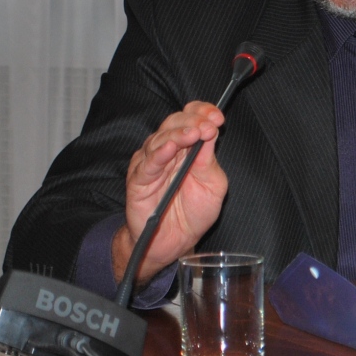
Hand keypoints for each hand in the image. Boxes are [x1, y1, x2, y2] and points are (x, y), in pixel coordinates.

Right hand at [113, 101, 227, 283]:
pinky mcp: (138, 179)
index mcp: (188, 147)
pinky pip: (147, 163)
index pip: (191, 118)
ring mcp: (151, 163)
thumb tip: (211, 131)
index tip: (217, 117)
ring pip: (160, 139)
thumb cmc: (194, 213)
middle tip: (207, 127)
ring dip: (178, 134)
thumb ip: (210, 160)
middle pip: (175, 123)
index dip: (203, 112)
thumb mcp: (213, 185)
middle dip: (192, 121)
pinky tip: (170, 149)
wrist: (175, 242)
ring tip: (192, 135)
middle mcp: (168, 150)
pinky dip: (158, 154)